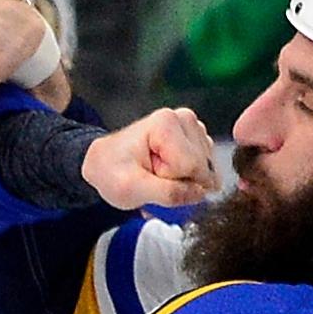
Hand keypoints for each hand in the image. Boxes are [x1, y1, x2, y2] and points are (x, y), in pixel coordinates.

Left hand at [81, 107, 216, 209]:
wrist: (106, 164)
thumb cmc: (113, 172)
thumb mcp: (132, 188)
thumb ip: (168, 193)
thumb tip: (200, 194)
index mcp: (166, 123)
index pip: (190, 166)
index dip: (171, 181)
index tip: (149, 175)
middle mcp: (184, 119)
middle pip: (201, 168)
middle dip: (179, 182)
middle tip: (153, 176)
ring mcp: (193, 129)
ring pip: (206, 171)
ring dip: (183, 181)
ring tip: (158, 174)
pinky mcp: (198, 140)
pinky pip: (206, 171)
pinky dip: (188, 178)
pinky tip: (169, 173)